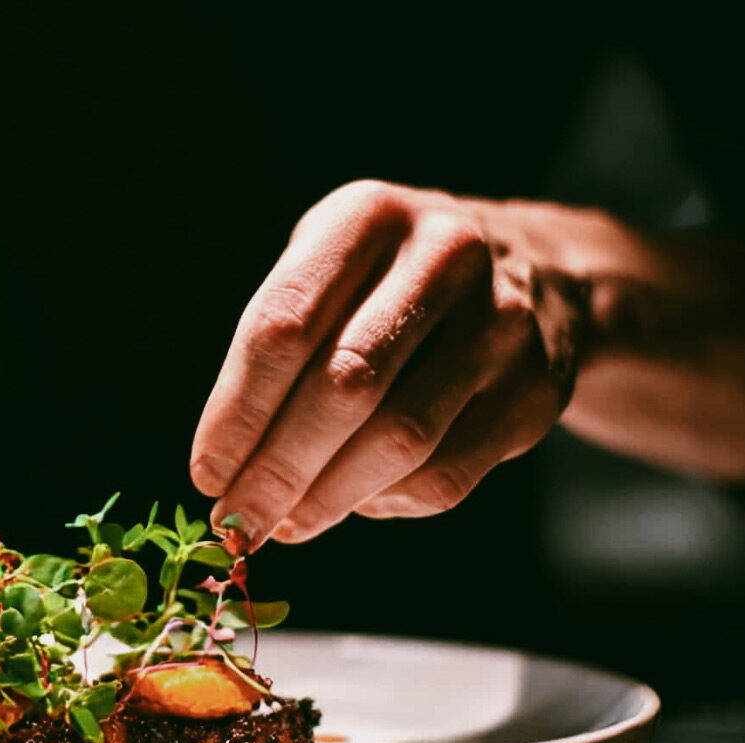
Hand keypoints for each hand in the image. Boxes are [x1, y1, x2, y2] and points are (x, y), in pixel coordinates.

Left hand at [191, 180, 583, 545]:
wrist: (537, 271)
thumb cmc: (388, 285)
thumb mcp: (330, 273)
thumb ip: (276, 351)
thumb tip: (227, 469)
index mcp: (369, 217)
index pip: (285, 325)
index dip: (238, 412)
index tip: (207, 474)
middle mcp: (445, 255)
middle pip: (346, 386)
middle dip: (278, 469)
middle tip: (238, 520)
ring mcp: (503, 323)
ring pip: (400, 439)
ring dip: (328, 499)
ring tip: (286, 523)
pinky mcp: (537, 390)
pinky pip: (447, 475)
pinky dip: (387, 502)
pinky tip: (356, 500)